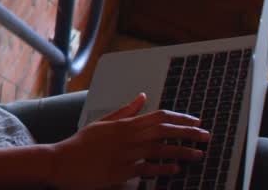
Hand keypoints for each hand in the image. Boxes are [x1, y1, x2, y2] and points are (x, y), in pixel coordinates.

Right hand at [46, 93, 209, 189]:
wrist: (62, 161)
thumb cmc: (81, 144)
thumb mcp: (102, 122)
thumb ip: (125, 111)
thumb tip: (141, 97)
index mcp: (124, 124)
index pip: (159, 116)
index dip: (180, 118)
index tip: (195, 121)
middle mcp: (128, 137)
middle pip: (164, 131)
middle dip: (188, 132)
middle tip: (206, 135)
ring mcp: (125, 154)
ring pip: (160, 149)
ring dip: (182, 150)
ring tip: (199, 153)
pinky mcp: (122, 171)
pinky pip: (147, 169)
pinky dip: (163, 168)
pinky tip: (176, 169)